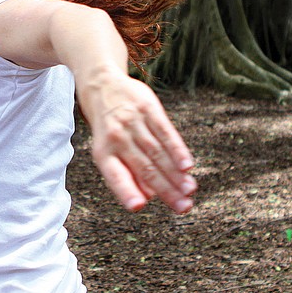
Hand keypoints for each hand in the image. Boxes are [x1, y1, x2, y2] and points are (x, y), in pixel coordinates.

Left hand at [80, 69, 196, 213]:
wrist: (101, 84)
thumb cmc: (108, 128)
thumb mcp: (107, 149)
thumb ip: (126, 173)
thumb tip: (148, 198)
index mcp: (103, 153)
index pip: (115, 175)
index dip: (126, 191)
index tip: (138, 207)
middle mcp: (116, 138)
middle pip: (145, 168)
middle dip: (166, 190)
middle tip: (183, 207)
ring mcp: (133, 122)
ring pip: (158, 153)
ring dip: (176, 174)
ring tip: (190, 191)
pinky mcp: (148, 108)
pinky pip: (166, 132)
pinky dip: (178, 150)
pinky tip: (188, 166)